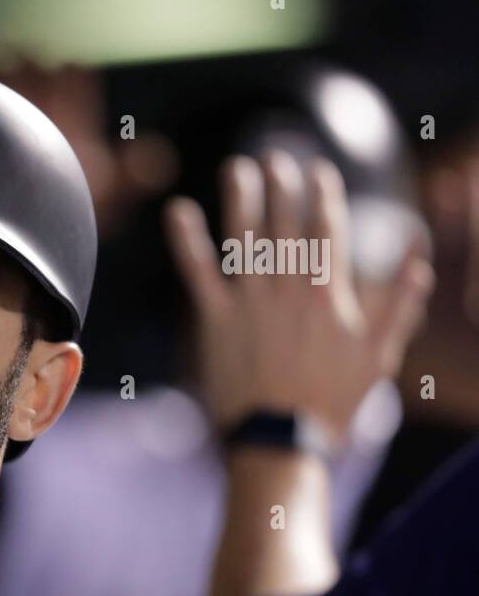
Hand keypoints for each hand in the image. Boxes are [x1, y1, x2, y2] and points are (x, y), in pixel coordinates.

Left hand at [164, 151, 433, 444]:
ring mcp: (249, 302)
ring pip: (244, 238)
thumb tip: (418, 260)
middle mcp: (287, 289)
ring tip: (237, 168)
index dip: (323, 195)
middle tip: (276, 156)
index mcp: (328, 293)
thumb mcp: (378, 354)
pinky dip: (187, 240)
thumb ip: (398, 304)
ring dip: (240, 199)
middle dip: (282, 186)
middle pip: (284, 224)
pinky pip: (198, 272)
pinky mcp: (216, 320)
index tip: (319, 171)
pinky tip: (178, 211)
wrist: (281, 438)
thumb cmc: (332, 402)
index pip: (327, 229)